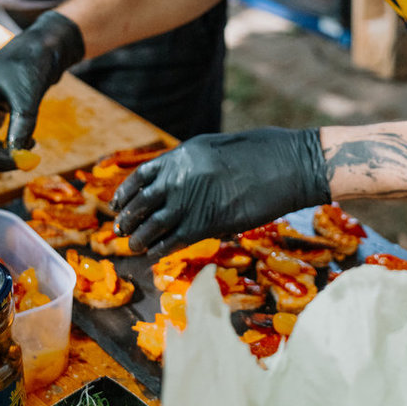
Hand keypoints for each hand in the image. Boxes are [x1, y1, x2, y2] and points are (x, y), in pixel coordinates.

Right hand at [0, 11, 84, 169]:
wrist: (44, 45)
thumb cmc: (33, 62)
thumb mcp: (28, 96)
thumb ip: (21, 126)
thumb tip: (19, 159)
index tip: (14, 161)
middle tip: (22, 162)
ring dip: (0, 153)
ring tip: (28, 151)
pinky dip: (6, 145)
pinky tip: (27, 143)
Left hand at [112, 127, 331, 254]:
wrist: (288, 165)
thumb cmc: (262, 152)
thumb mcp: (217, 148)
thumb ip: (194, 165)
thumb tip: (180, 181)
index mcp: (182, 155)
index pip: (141, 176)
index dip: (126, 193)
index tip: (117, 204)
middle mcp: (179, 177)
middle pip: (141, 203)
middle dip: (128, 219)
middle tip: (119, 231)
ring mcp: (190, 201)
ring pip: (152, 226)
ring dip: (139, 239)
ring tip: (133, 247)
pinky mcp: (206, 224)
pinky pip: (173, 241)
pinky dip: (160, 251)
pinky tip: (154, 257)